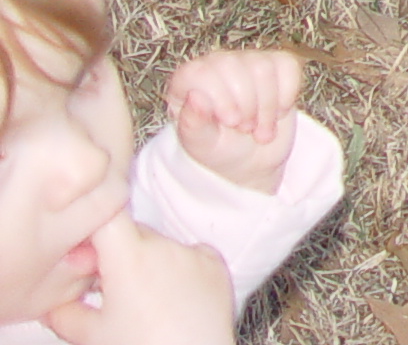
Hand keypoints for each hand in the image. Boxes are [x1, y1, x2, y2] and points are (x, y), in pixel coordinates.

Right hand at [43, 211, 233, 344]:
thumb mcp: (91, 335)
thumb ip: (63, 311)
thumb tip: (51, 302)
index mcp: (131, 258)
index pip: (107, 214)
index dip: (93, 225)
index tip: (87, 246)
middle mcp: (165, 248)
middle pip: (131, 233)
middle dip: (116, 254)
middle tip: (107, 287)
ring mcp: (193, 253)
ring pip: (159, 245)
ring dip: (147, 262)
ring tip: (143, 300)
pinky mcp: (216, 263)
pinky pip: (189, 254)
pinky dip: (178, 269)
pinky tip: (170, 298)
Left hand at [167, 49, 300, 195]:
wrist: (251, 157)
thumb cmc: (218, 149)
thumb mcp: (201, 144)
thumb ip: (192, 123)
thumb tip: (194, 96)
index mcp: (188, 80)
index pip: (201, 72)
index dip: (220, 96)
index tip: (231, 122)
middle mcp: (217, 64)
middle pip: (234, 66)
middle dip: (246, 104)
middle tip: (245, 129)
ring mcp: (248, 60)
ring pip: (263, 68)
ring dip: (267, 107)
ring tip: (260, 129)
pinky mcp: (277, 63)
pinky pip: (287, 67)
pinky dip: (287, 95)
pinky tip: (277, 112)